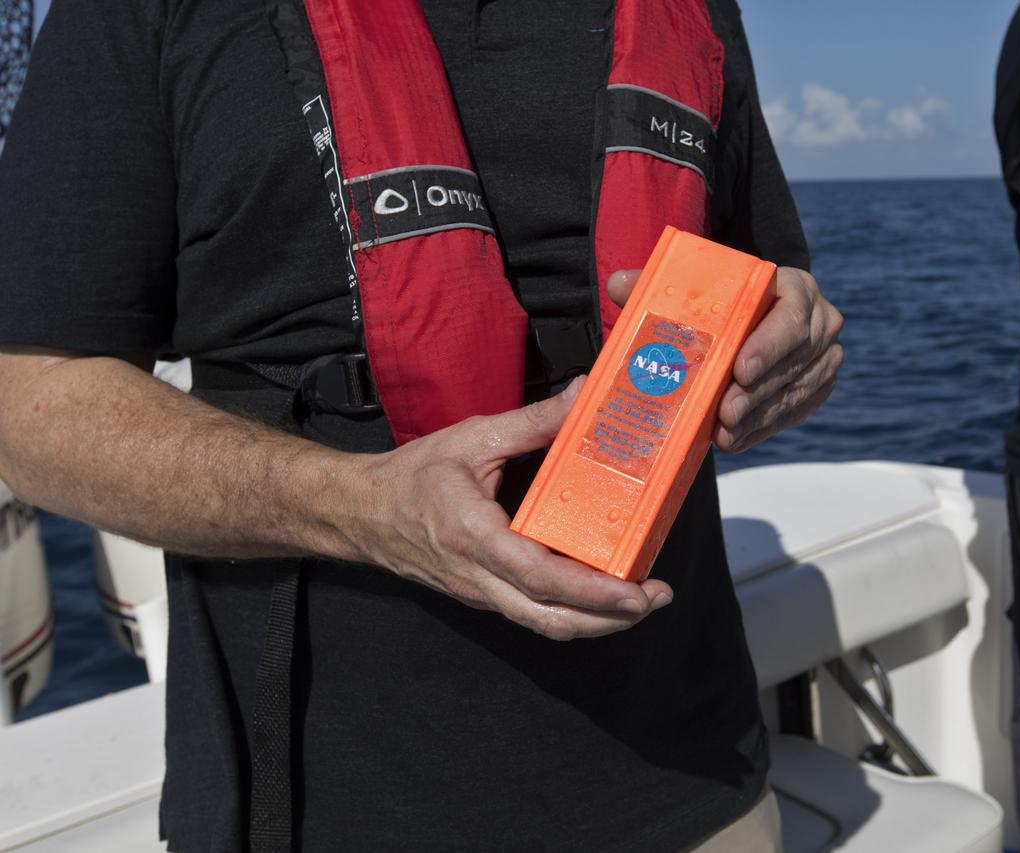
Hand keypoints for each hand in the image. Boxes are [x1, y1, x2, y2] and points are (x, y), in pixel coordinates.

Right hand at [348, 378, 672, 639]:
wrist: (360, 514)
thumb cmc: (411, 476)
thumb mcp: (473, 438)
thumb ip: (533, 422)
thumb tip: (584, 396)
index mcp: (472, 535)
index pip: (538, 577)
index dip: (592, 592)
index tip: (636, 591)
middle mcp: (477, 576)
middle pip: (551, 618)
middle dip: (610, 618)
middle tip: (656, 598)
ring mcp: (480, 593)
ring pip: (544, 624)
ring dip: (597, 622)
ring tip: (641, 601)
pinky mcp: (484, 596)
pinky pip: (532, 614)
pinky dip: (573, 612)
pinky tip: (603, 594)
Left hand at [607, 266, 842, 451]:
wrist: (750, 318)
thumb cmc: (719, 302)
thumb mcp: (692, 290)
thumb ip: (658, 284)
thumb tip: (619, 284)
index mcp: (794, 287)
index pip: (790, 316)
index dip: (768, 345)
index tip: (739, 371)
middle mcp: (819, 321)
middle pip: (794, 361)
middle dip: (756, 391)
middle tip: (724, 414)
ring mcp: (823, 357)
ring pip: (795, 392)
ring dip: (757, 417)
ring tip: (724, 432)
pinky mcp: (817, 387)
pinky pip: (794, 413)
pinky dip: (761, 429)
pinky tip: (734, 440)